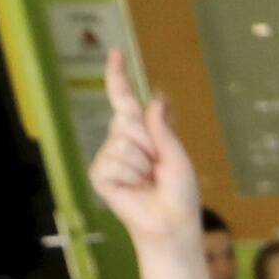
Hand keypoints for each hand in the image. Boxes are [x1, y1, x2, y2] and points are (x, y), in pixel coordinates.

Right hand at [88, 51, 200, 240]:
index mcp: (141, 135)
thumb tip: (156, 99)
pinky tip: (133, 188)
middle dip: (148, 142)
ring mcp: (108, 158)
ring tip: (147, 181)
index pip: (125, 101)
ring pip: (123, 143)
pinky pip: (114, 161)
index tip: (115, 54)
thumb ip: (162, 128)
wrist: (171, 224)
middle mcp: (120, 142)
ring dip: (142, 163)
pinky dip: (129, 175)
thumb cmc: (179, 194)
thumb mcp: (176, 156)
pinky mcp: (100, 175)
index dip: (118, 78)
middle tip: (156, 167)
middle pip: (127, 120)